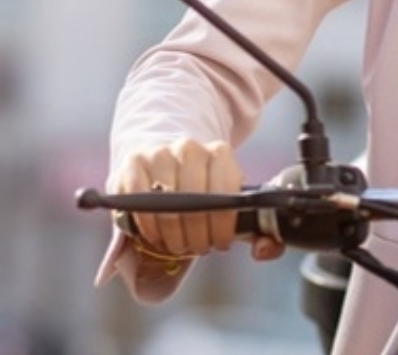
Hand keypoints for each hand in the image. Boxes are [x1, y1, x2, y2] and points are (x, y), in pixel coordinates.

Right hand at [111, 139, 284, 263]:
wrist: (166, 164)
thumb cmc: (202, 192)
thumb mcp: (231, 207)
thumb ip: (258, 233)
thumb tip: (264, 249)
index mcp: (220, 153)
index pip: (225, 194)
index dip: (223, 227)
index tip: (220, 243)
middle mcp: (189, 148)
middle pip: (195, 202)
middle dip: (197, 236)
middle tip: (196, 248)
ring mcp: (159, 153)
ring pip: (166, 204)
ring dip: (172, 234)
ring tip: (177, 244)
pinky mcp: (133, 163)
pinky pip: (138, 199)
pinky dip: (148, 225)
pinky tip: (156, 234)